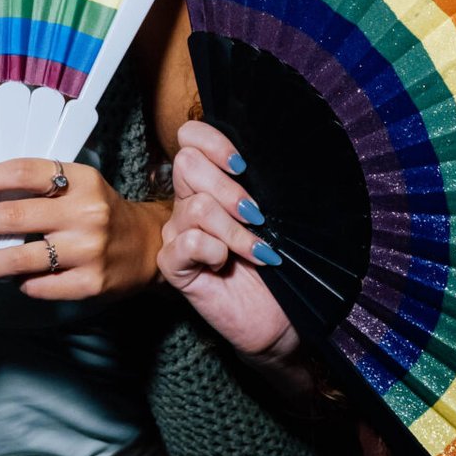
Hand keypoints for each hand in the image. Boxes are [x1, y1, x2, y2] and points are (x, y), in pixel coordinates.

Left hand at [0, 158, 166, 301]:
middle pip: (12, 217)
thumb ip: (39, 189)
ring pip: (20, 258)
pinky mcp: (91, 283)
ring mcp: (90, 250)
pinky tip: (13, 282)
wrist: (150, 246)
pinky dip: (22, 284)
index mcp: (81, 180)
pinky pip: (40, 286)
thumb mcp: (79, 187)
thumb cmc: (100, 213)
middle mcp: (87, 212)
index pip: (24, 172)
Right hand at [159, 119, 303, 359]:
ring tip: (256, 251)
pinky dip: (215, 250)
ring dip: (235, 229)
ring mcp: (178, 234)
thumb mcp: (276, 215)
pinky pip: (188, 241)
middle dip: (230, 188)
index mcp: (209, 184)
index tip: (243, 166)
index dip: (212, 141)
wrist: (281, 317)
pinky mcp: (173, 266)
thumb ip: (261, 183)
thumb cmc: (282, 264)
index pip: (190, 138)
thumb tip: (264, 154)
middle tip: (258, 217)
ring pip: (196, 206)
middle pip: (187, 163)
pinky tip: (226, 264)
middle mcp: (187, 203)